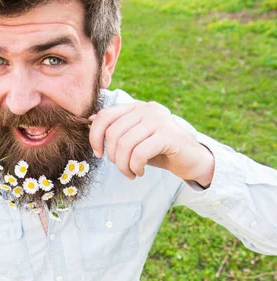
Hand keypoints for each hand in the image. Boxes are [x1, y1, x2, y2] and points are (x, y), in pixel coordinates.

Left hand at [89, 101, 214, 186]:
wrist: (190, 160)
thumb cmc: (159, 151)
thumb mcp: (134, 140)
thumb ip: (116, 130)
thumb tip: (89, 122)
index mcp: (136, 107)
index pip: (105, 116)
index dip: (95, 136)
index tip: (98, 154)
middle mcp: (147, 109)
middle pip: (113, 133)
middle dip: (113, 157)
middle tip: (123, 168)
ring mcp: (159, 120)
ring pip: (125, 144)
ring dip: (124, 166)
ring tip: (131, 173)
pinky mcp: (168, 135)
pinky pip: (140, 153)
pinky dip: (135, 167)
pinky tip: (141, 172)